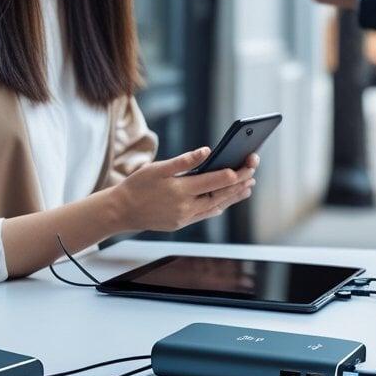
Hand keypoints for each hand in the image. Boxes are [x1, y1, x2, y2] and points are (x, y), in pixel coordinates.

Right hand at [109, 148, 257, 231]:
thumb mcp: (158, 168)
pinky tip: (226, 201)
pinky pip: (205, 214)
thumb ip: (184, 161)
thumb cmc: (138, 185)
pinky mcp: (181, 223)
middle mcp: (186, 207)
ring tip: (248, 187)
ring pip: (216, 206)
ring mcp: (185, 217)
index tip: (248, 165)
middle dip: (239, 183)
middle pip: (220, 194)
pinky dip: (218, 206)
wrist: (121, 211)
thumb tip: (207, 151)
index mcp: (181, 190)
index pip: (216, 181)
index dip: (235, 173)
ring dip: (233, 197)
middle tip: (253, 173)